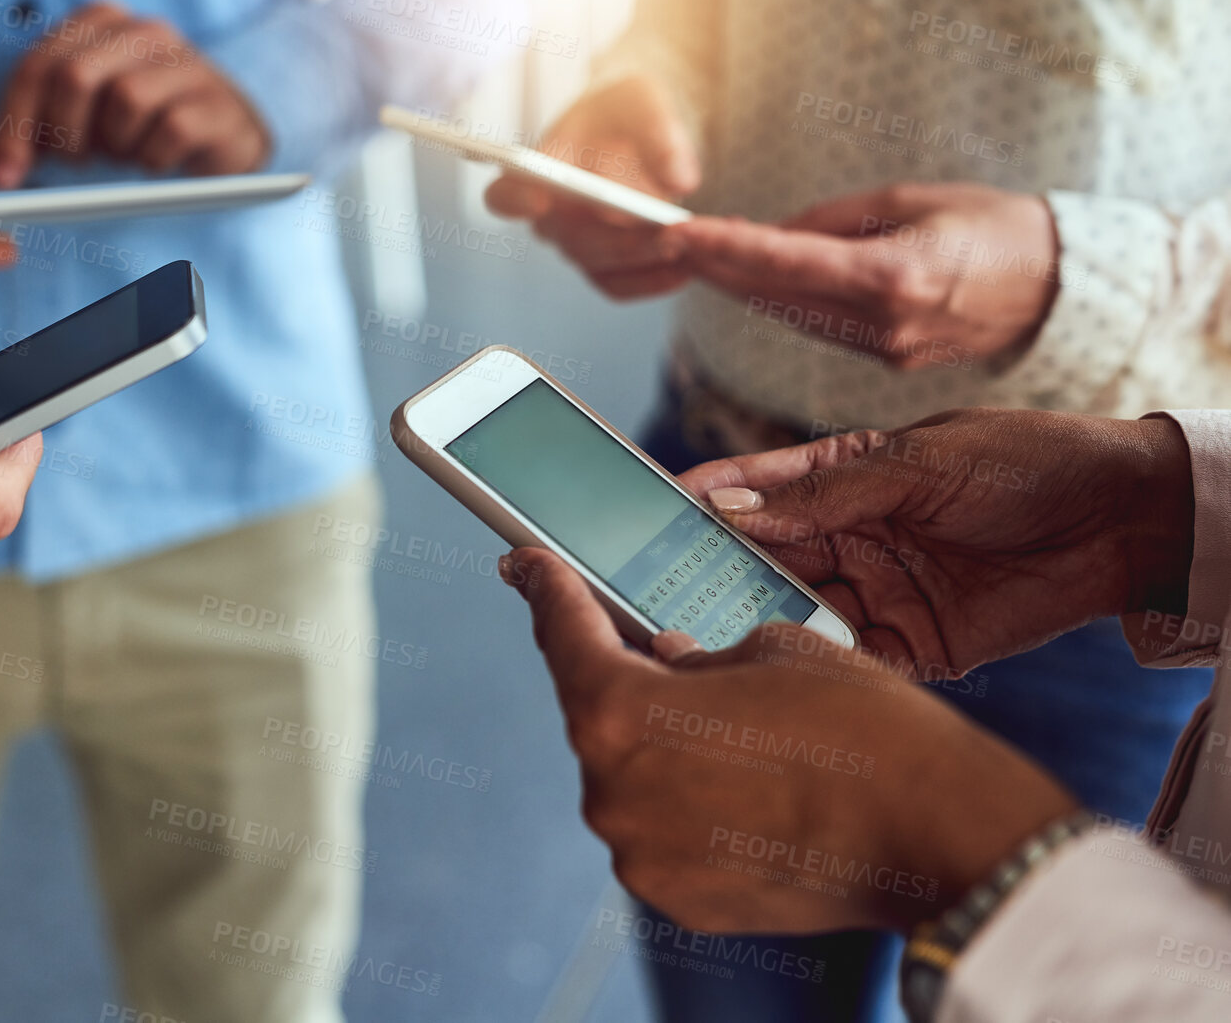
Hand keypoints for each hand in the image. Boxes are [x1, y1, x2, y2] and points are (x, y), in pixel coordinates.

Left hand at [0, 0, 269, 186]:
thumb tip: (2, 173)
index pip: (38, 65)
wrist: (225, 138)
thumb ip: (44, 125)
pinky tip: (158, 163)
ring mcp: (186, 62)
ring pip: (127, 99)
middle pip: (76, 75)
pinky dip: (155, 158)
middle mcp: (144, 31)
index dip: (14, 125)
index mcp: (101, 21)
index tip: (3, 177)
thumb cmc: (143, 127)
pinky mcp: (218, 102)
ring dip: (118, 145)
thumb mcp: (87, 118)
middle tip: (76, 165)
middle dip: (65, 132)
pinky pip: (172, 129)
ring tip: (128, 156)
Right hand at [484, 73, 700, 298]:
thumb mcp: (643, 101)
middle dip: (618, 239)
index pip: (506, 192)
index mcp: (539, 169)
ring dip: (642, 259)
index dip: (514, 200)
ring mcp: (573, 243)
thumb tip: (680, 181)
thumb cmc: (626, 111)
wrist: (640, 133)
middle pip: (567, 238)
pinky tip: (685, 269)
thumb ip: (658, 132)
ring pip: (597, 264)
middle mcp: (548, 214)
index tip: (538, 201)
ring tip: (686, 246)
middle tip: (666, 233)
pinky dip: (651, 281)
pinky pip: (618, 284)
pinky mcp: (601, 265)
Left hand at [508, 549, 1078, 933]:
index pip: (564, 635)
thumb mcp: (771, 649)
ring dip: (664, 750)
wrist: (941, 836)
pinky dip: (688, 806)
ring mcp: (640, 855)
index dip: (544, 590)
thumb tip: (664, 662)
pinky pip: (663, 832)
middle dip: (629, 681)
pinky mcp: (677, 898)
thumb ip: (693, 654)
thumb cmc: (863, 729)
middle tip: (666, 654)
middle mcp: (612, 793)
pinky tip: (746, 787)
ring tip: (736, 734)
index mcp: (620, 714)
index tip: (525, 568)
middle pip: (598, 716)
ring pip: (632, 779)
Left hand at [667, 182, 1061, 368]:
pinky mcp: (889, 362)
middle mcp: (883, 324)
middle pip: (776, 296)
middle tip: (670, 240)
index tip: (677, 234)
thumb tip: (774, 234)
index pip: (786, 262)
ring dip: (745, 284)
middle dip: (719, 267)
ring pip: (792, 315)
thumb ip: (836, 219)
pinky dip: (786, 300)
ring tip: (702, 252)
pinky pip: (821, 327)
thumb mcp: (914, 200)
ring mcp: (885, 351)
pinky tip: (758, 278)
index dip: (725, 247)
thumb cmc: (996, 227)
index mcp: (894, 276)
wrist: (1061, 290)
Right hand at [675, 408, 1194, 677]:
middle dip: (709, 576)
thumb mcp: (916, 465)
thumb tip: (729, 509)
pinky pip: (851, 664)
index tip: (639, 518)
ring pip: (794, 615)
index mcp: (840, 479)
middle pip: (760, 560)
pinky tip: (783, 679)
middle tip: (653, 597)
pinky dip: (819, 673)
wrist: (1125, 520)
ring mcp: (879, 592)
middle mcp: (849, 537)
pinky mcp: (914, 645)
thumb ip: (824, 496)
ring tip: (706, 644)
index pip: (750, 491)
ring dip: (756, 628)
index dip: (696, 503)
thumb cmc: (1023, 463)